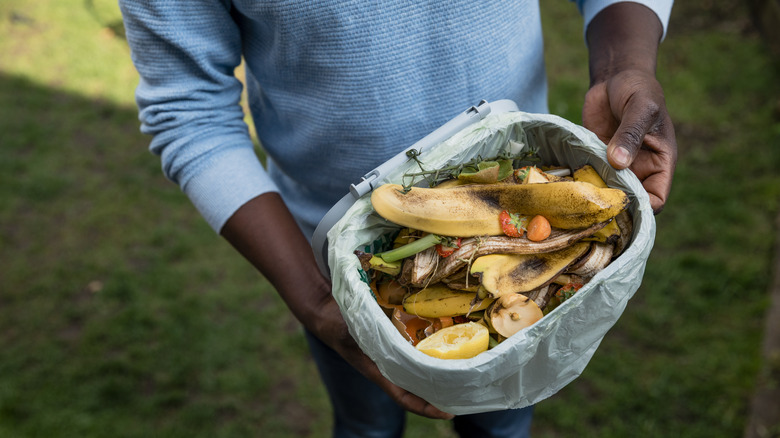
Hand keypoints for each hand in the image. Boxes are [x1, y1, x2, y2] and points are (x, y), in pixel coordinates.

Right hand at [310, 291, 454, 419]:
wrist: (328, 312)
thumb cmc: (338, 325)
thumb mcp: (351, 331)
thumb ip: (365, 335)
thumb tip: (381, 337)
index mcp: (379, 372)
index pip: (405, 398)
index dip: (426, 408)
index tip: (448, 413)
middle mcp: (390, 367)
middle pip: (420, 389)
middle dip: (442, 393)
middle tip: (468, 393)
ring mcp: (394, 356)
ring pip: (421, 372)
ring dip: (441, 373)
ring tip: (466, 372)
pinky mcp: (397, 343)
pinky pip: (419, 351)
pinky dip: (433, 351)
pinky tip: (450, 343)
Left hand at [583, 2, 677, 213]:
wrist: (615, 77)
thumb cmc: (638, 89)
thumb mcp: (641, 108)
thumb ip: (631, 134)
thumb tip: (619, 162)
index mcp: (660, 162)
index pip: (657, 198)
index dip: (643, 207)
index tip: (620, 204)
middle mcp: (640, 169)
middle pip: (630, 201)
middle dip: (614, 206)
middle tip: (591, 207)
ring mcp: (616, 167)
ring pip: (607, 193)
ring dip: (594, 196)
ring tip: (575, 199)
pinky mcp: (596, 160)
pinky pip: (589, 178)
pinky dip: (580, 183)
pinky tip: (566, 186)